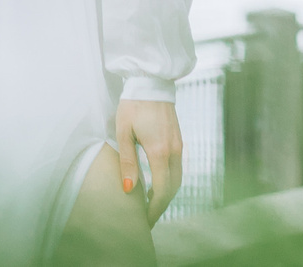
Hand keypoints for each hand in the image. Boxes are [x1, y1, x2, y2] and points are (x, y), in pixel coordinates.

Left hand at [112, 98, 182, 221]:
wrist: (150, 82)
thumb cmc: (132, 105)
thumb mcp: (124, 132)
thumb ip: (128, 161)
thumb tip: (129, 189)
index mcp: (159, 151)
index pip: (161, 189)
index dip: (154, 207)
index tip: (145, 220)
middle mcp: (173, 151)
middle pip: (172, 188)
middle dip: (161, 205)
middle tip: (148, 218)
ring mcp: (179, 146)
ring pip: (178, 179)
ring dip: (166, 194)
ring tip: (151, 205)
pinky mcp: (179, 141)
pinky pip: (178, 168)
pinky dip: (170, 181)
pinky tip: (158, 184)